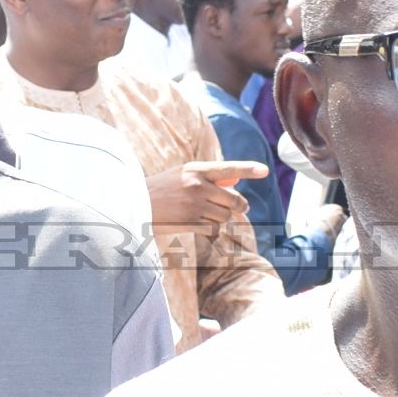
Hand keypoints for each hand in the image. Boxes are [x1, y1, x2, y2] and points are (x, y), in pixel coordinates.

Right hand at [146, 159, 261, 230]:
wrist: (133, 204)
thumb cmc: (161, 189)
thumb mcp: (182, 175)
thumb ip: (208, 178)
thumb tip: (236, 181)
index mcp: (194, 169)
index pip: (227, 168)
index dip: (248, 169)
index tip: (264, 170)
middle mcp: (196, 185)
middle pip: (234, 200)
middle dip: (240, 206)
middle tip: (239, 207)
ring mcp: (194, 205)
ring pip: (225, 217)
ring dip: (221, 218)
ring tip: (205, 214)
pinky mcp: (190, 223)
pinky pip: (214, 228)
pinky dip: (212, 228)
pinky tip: (198, 223)